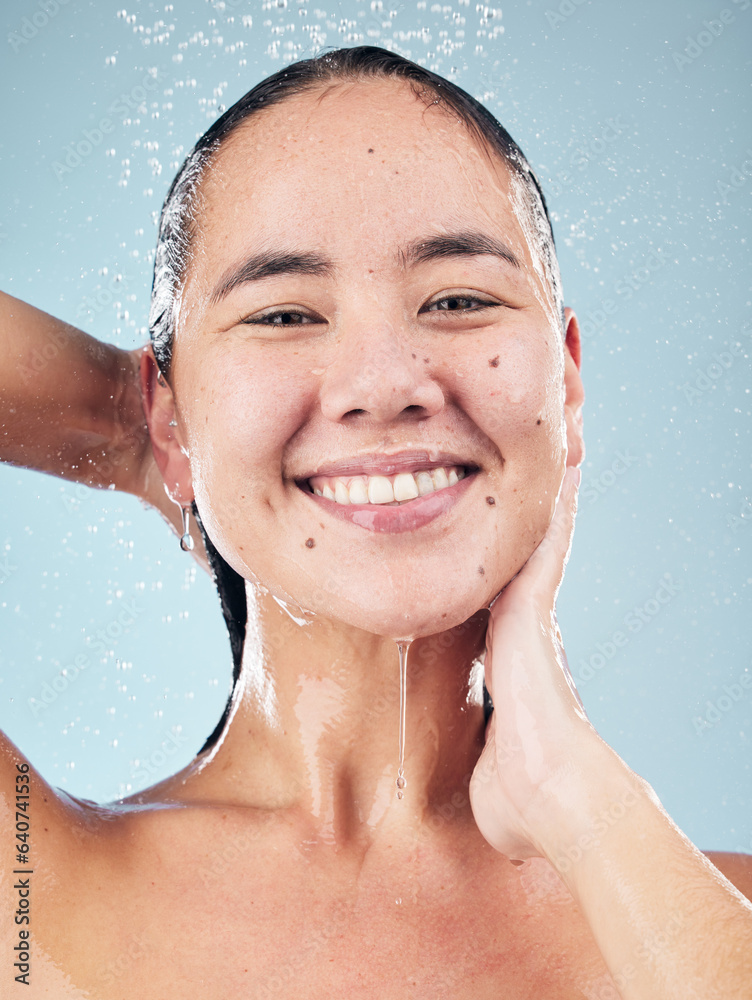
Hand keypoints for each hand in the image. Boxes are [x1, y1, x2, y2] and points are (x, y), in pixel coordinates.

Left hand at [469, 466, 601, 860]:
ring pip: (534, 549)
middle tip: (537, 475)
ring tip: (550, 458)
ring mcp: (531, 624)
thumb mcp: (482, 763)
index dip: (504, 570)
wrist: (552, 800)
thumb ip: (474, 752)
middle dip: (528, 523)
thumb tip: (473, 769)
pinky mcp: (531, 616)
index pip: (503, 602)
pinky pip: (538, 551)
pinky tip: (551, 476)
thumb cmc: (516, 798)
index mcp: (511, 664)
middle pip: (523, 564)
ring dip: (543, 507)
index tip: (498, 542)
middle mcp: (524, 636)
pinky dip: (549, 516)